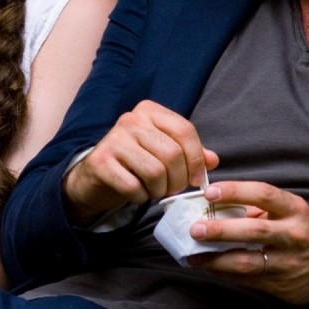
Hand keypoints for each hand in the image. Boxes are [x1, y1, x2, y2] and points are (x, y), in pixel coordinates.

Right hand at [61, 100, 217, 224]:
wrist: (95, 176)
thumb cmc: (135, 162)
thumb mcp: (162, 151)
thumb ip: (189, 153)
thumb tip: (212, 160)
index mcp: (149, 111)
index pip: (185, 130)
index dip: (196, 159)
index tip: (196, 178)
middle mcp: (131, 120)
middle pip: (172, 154)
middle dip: (178, 180)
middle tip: (173, 189)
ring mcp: (113, 140)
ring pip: (155, 172)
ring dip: (160, 190)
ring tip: (155, 191)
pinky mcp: (101, 162)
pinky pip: (133, 187)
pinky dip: (141, 197)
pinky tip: (137, 194)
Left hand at [182, 180, 308, 305]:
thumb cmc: (305, 232)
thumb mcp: (291, 212)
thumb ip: (258, 208)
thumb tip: (216, 205)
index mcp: (294, 209)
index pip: (263, 194)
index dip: (235, 191)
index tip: (210, 192)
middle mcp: (292, 235)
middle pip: (252, 231)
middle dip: (220, 230)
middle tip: (195, 228)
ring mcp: (286, 262)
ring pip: (246, 261)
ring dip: (215, 259)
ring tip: (193, 254)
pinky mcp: (278, 284)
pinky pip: (245, 279)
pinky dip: (223, 273)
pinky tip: (208, 267)